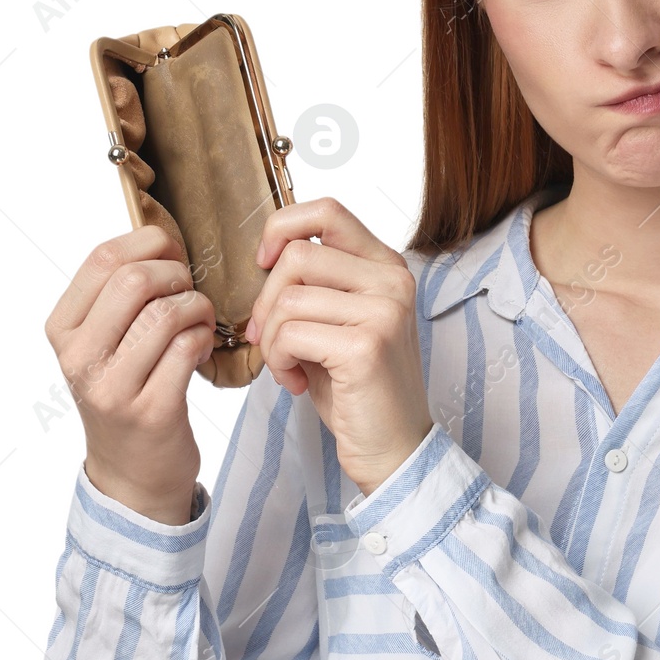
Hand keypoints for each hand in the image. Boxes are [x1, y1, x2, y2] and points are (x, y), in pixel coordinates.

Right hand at [44, 224, 216, 523]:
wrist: (131, 472)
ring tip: (200, 320)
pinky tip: (200, 349)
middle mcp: (79, 357)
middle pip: (135, 280)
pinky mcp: (151, 410)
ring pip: (167, 313)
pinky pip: (189, 348)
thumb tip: (161, 239)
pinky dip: (204, 339)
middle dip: (177, 274)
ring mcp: (112, 387)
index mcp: (62, 329)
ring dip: (198, 307)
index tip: (171, 253)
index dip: (149, 243)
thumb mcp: (102, 342)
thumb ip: (118, 294)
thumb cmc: (125, 392)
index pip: (103, 259)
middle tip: (190, 290)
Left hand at [244, 197, 433, 498]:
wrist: (394, 448)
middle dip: (267, 300)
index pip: (328, 211)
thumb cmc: (359, 389)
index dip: (284, 227)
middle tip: (270, 339)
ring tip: (291, 367)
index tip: (265, 261)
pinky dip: (279, 361)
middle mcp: (392, 281)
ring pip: (289, 296)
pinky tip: (298, 382)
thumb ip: (316, 283)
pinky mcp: (366, 345)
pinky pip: (290, 333)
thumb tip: (266, 258)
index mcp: (387, 267)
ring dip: (273, 339)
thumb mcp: (339, 322)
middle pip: (299, 255)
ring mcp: (384, 311)